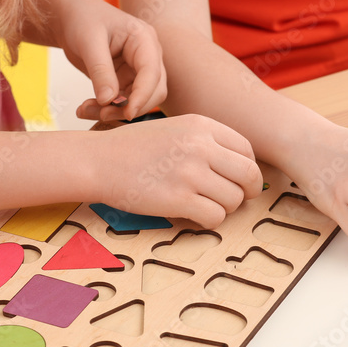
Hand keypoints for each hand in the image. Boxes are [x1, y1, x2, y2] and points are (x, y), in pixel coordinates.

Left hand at [54, 0, 166, 121]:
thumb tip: (108, 101)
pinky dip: (105, 109)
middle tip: (101, 114)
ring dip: (114, 112)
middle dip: (129, 107)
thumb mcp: (88, 41)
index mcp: (144, 39)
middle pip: (153, 91)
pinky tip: (86, 108)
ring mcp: (137, 71)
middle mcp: (147, 56)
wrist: (71, 18)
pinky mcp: (126, 82)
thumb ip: (100, 70)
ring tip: (84, 110)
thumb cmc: (82, 19)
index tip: (127, 113)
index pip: (152, 73)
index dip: (143, 95)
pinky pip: (122, 103)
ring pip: (138, 101)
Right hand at [92, 114, 262, 227]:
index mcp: (201, 125)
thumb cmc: (133, 147)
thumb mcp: (174, 128)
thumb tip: (238, 166)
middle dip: (247, 192)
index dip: (247, 170)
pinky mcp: (178, 199)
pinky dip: (209, 221)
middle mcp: (200, 146)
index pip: (246, 150)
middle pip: (249, 175)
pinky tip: (194, 216)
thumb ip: (205, 141)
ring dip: (224, 208)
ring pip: (234, 200)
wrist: (98, 160)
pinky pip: (215, 217)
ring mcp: (190, 173)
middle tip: (235, 198)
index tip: (239, 180)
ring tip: (205, 205)